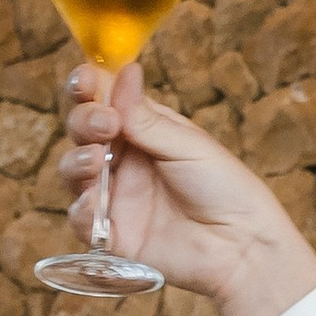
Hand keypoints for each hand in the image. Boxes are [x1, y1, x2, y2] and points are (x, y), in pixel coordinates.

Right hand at [57, 65, 315, 315]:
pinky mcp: (115, 236)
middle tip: (105, 124)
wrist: (241, 246)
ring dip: (77, 161)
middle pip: (81, 130)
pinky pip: (81, 220)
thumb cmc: (225, 188)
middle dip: (83, 121)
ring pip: (74, 171)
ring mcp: (116, 197)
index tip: (85, 82)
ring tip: (96, 160)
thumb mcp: (187, 144)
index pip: (101, 99)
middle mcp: (123, 159)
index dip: (86, 87)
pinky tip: (94, 202)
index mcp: (141, 128)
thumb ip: (146, 118)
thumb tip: (124, 70)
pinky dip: (81, 209)